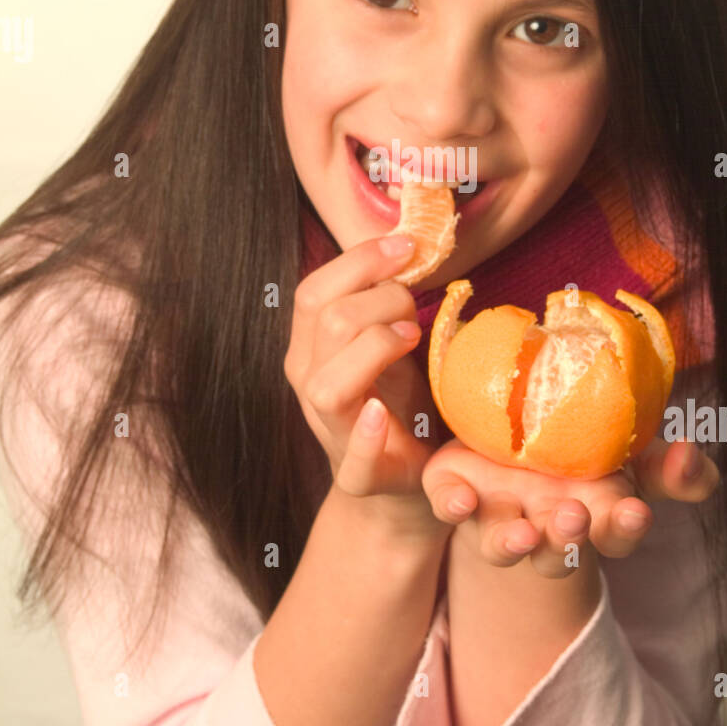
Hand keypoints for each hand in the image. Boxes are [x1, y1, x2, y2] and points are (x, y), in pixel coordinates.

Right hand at [284, 233, 448, 538]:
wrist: (405, 482)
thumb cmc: (400, 398)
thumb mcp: (388, 340)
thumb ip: (385, 301)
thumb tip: (408, 244)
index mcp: (311, 347)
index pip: (314, 291)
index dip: (360, 261)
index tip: (407, 247)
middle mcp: (309, 384)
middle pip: (327, 322)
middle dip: (382, 299)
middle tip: (417, 311)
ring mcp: (329, 431)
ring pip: (328, 383)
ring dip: (375, 350)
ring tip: (411, 341)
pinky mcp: (360, 476)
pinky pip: (353, 457)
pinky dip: (367, 434)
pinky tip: (385, 414)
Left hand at [422, 435, 719, 577]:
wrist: (512, 428)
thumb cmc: (583, 450)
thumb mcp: (633, 454)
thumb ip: (667, 466)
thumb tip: (692, 458)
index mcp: (592, 516)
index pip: (615, 533)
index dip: (625, 526)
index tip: (635, 510)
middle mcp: (542, 526)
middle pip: (556, 550)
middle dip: (568, 537)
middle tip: (575, 516)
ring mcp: (496, 514)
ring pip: (501, 544)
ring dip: (513, 542)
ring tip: (524, 532)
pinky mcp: (455, 492)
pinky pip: (448, 505)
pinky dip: (453, 505)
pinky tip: (462, 501)